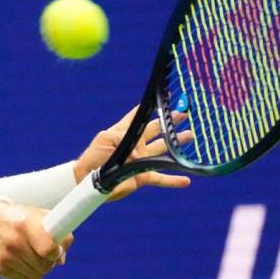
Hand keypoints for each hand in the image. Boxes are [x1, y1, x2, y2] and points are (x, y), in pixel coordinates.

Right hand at [0, 202, 73, 278]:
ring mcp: (4, 256)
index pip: (49, 249)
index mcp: (25, 224)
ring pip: (37, 276)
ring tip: (31, 255)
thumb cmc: (18, 219)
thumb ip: (57, 233)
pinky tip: (23, 262)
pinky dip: (29, 274)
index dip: (56, 251)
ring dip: (39, 268)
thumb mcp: (38, 216)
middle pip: (45, 266)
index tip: (55, 248)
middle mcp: (13, 241)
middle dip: (49, 261)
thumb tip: (61, 260)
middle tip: (44, 252)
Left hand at [74, 106, 192, 200]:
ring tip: (190, 136)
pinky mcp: (142, 177)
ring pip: (163, 151)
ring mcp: (141, 161)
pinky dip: (173, 180)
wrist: (89, 179)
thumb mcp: (106, 139)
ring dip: (176, 145)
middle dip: (171, 122)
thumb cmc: (94, 157)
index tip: (164, 97)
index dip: (150, 106)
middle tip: (185, 114)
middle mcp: (136, 145)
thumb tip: (141, 153)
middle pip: (157, 130)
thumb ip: (125, 139)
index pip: (140, 116)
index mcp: (125, 132)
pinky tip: (186, 180)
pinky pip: (161, 178)